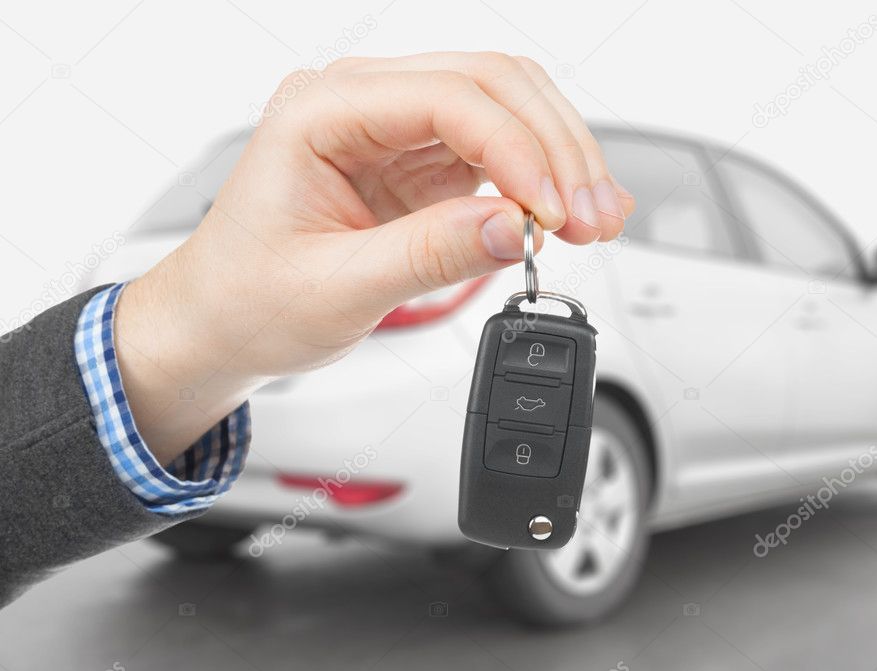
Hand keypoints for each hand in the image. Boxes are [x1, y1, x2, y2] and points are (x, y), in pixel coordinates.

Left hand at [114, 52, 634, 462]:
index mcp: (321, 110)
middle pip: (492, 84)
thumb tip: (514, 228)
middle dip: (555, 149)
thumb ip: (429, 253)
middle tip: (592, 218)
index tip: (552, 213)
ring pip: (508, 108)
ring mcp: (396, 128)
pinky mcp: (420, 161)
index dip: (516, 151)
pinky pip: (499, 149)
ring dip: (560, 159)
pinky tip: (569, 212)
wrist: (221, 321)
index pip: (447, 98)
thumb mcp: (336, 288)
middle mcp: (362, 103)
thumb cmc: (249, 298)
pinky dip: (541, 179)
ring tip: (596, 220)